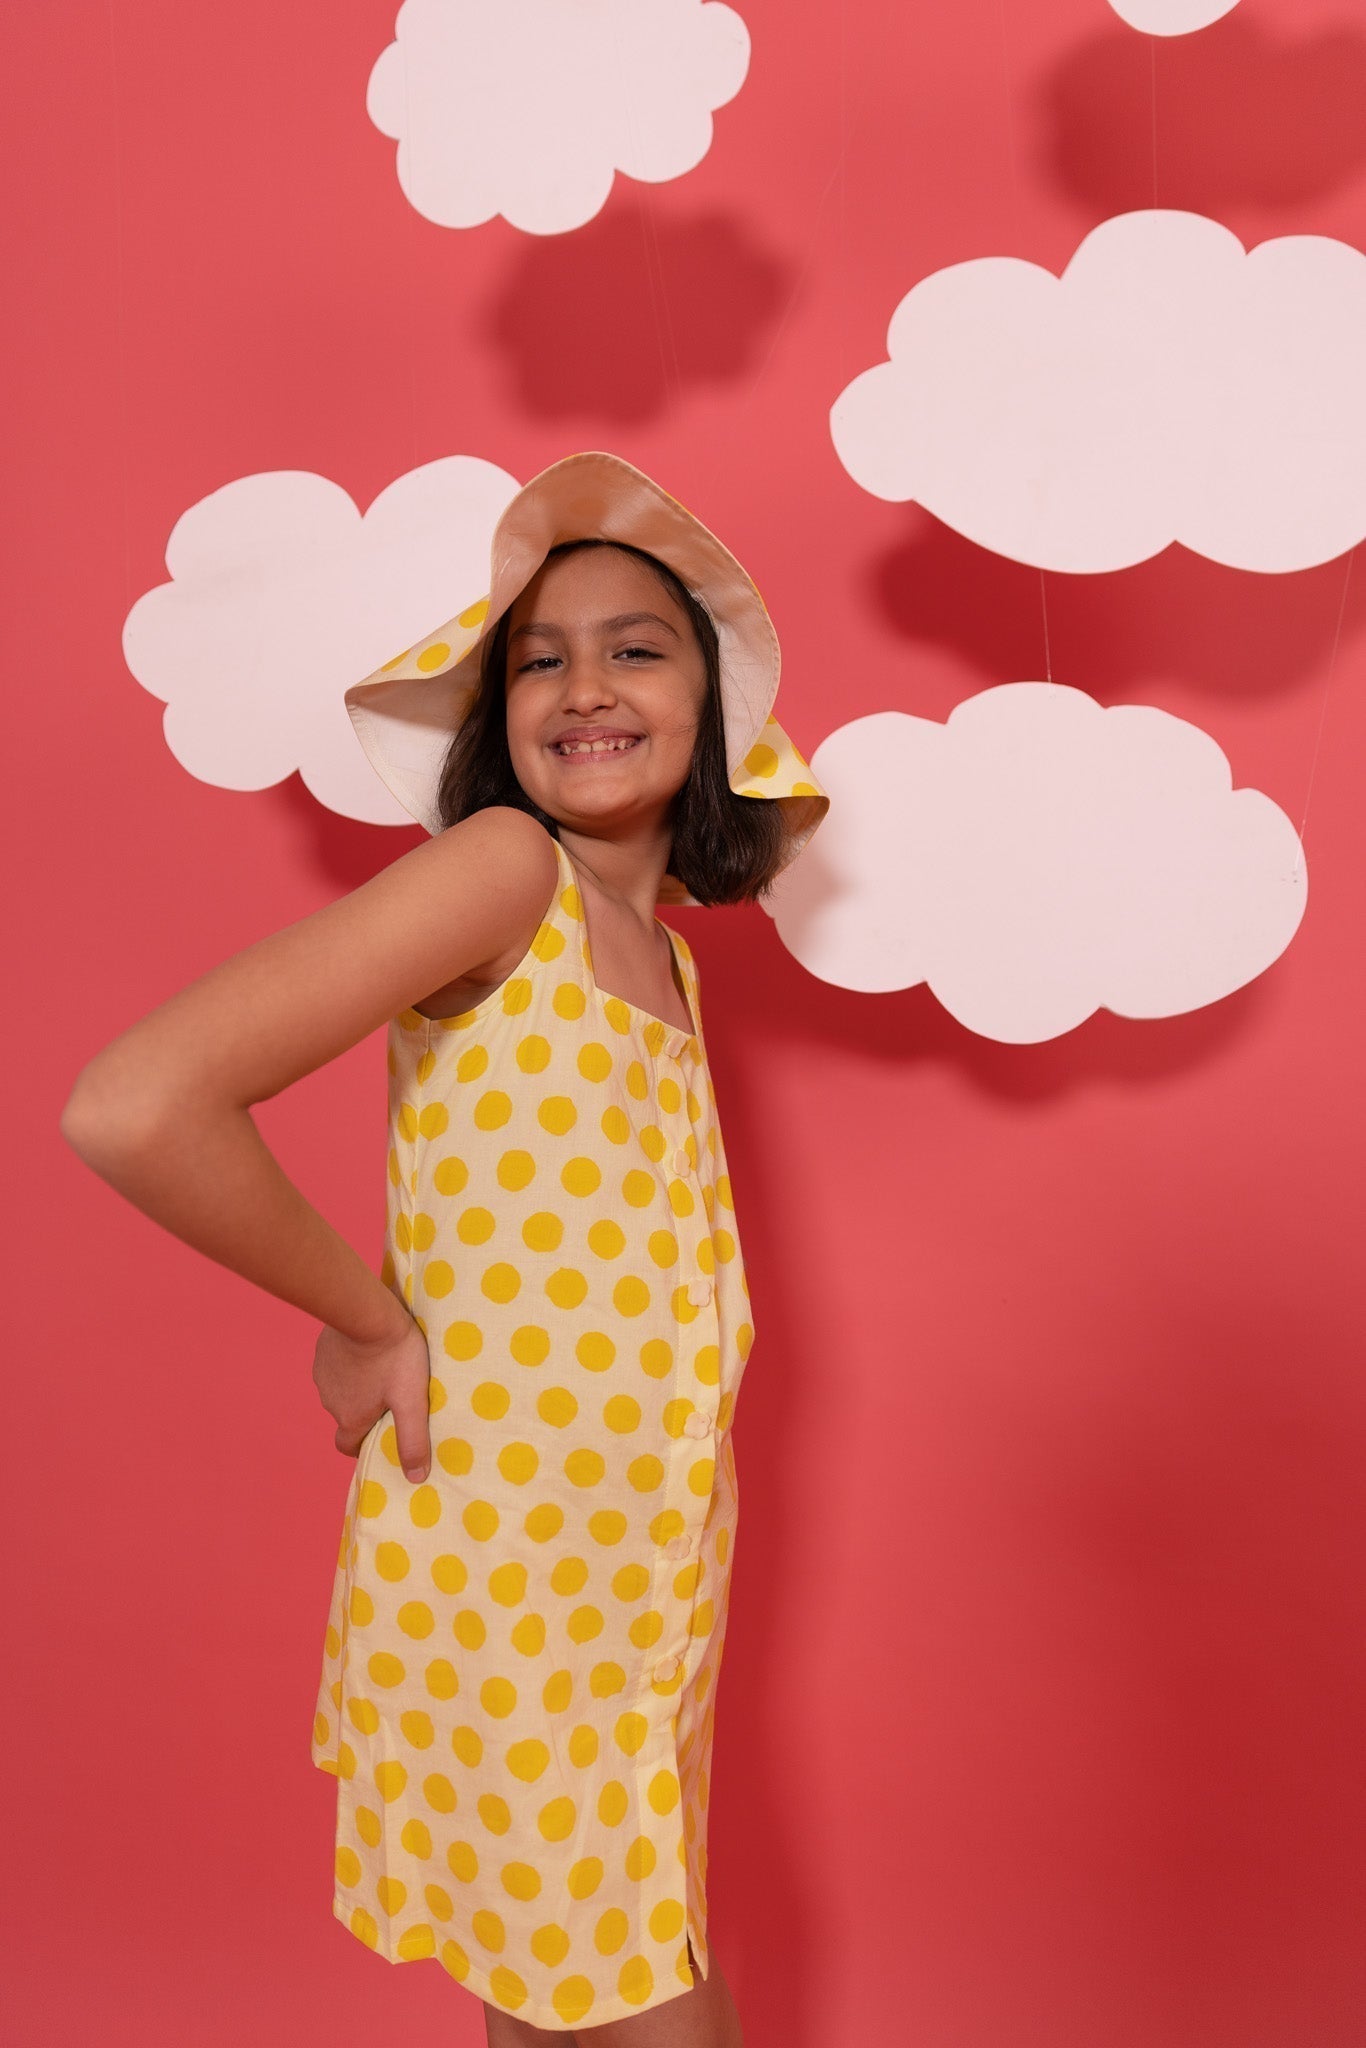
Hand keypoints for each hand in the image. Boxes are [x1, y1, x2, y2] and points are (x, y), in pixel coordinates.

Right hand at [312, 1311, 432, 1482]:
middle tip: (393, 1395)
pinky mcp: (323, 1350)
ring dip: (359, 1385)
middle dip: (366, 1410)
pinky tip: (369, 1349)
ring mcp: (323, 1374)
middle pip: (347, 1416)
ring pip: (342, 1389)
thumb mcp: (411, 1401)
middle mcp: (329, 1401)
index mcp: (349, 1418)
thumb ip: (413, 1440)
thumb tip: (415, 1478)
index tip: (382, 1433)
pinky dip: (351, 1363)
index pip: (348, 1445)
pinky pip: (336, 1365)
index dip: (363, 1444)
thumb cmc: (394, 1357)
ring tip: (385, 1368)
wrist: (367, 1311)